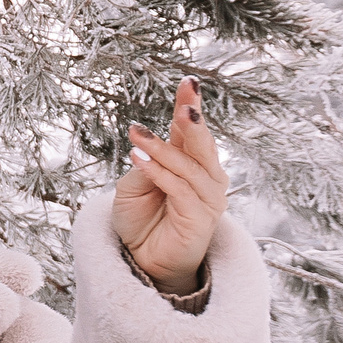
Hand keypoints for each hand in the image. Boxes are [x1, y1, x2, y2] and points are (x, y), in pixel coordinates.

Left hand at [112, 77, 228, 295]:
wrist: (143, 260)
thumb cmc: (140, 219)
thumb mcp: (134, 186)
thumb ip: (146, 166)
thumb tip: (150, 147)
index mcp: (192, 164)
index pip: (192, 131)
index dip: (190, 106)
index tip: (188, 82)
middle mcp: (207, 178)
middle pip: (202, 144)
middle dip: (194, 120)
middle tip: (186, 99)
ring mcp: (208, 199)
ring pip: (188, 166)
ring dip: (162, 149)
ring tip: (137, 134)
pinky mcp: (201, 218)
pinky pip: (180, 190)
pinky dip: (158, 173)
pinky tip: (138, 159)